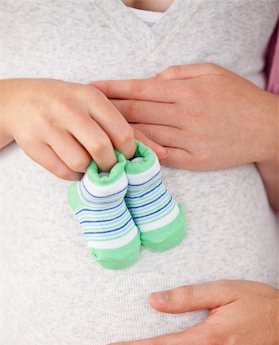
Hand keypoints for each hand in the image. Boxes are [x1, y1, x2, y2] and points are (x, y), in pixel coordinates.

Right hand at [0, 78, 137, 178]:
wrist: (22, 100)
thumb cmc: (68, 104)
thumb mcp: (95, 105)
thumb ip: (124, 126)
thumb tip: (163, 153)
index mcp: (90, 96)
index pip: (122, 131)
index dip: (129, 152)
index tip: (127, 158)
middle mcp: (68, 108)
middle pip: (101, 149)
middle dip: (110, 165)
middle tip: (110, 167)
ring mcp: (48, 126)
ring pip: (79, 163)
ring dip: (89, 171)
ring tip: (89, 164)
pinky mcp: (33, 144)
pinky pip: (61, 171)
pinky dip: (72, 175)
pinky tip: (73, 166)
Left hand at [91, 63, 277, 170]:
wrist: (265, 129)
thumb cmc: (237, 97)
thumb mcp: (211, 73)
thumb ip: (178, 74)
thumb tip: (151, 81)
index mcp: (186, 91)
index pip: (139, 90)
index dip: (112, 89)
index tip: (92, 89)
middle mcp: (185, 115)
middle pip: (136, 113)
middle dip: (108, 111)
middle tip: (86, 111)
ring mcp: (188, 140)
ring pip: (144, 136)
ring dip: (118, 134)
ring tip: (97, 132)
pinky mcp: (193, 160)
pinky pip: (160, 156)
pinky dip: (141, 153)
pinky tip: (124, 151)